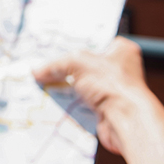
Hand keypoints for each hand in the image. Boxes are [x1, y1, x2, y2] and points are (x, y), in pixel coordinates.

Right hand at [34, 37, 155, 155]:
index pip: (93, 42)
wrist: (126, 120)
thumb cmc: (113, 85)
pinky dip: (69, 103)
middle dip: (65, 68)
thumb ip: (56, 65)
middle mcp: (119, 70)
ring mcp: (112, 90)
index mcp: (121, 50)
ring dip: (65, 87)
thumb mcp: (78, 63)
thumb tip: (37, 71)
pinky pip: (81, 103)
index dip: (73, 44)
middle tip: (44, 67)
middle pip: (85, 66)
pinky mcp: (105, 109)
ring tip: (42, 83)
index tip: (53, 47)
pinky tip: (52, 101)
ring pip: (82, 86)